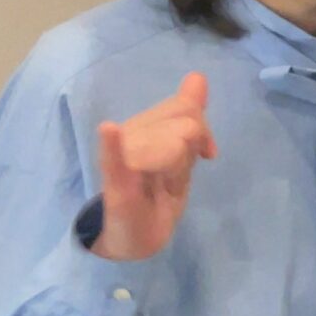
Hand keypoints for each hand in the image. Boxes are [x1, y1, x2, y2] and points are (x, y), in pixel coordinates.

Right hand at [95, 74, 217, 261]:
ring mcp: (122, 159)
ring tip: (159, 184)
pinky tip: (109, 131)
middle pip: (184, 125)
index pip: (185, 108)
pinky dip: (114, 146)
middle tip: (173, 174)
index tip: (207, 153)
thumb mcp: (180, 152)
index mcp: (145, 126)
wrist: (136, 239)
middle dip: (190, 150)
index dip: (202, 130)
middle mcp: (131, 136)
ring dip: (177, 168)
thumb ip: (187, 114)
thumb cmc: (157, 192)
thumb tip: (197, 76)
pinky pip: (114, 160)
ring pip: (173, 144)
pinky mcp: (116, 184)